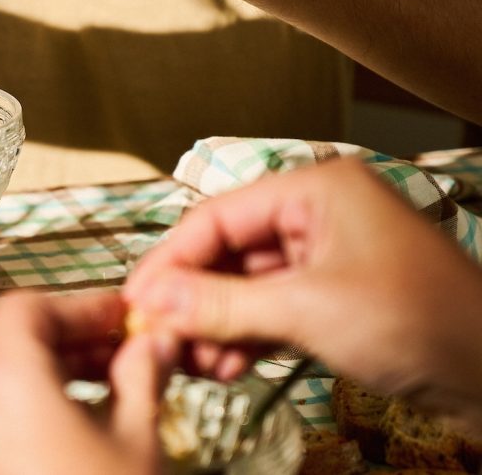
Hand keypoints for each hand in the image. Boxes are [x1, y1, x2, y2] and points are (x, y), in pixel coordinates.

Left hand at [0, 291, 175, 474]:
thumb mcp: (137, 443)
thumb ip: (141, 376)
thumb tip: (151, 344)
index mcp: (2, 383)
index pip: (28, 308)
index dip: (79, 305)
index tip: (118, 315)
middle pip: (11, 346)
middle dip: (71, 343)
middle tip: (122, 351)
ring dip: (49, 380)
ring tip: (107, 396)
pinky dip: (25, 418)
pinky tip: (72, 437)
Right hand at [123, 158, 481, 427]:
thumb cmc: (420, 323)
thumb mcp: (307, 310)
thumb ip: (222, 303)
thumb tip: (152, 299)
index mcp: (315, 189)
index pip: (217, 216)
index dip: (170, 260)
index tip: (134, 300)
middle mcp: (317, 212)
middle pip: (228, 252)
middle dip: (194, 300)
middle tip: (159, 339)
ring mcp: (327, 255)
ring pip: (246, 285)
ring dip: (216, 325)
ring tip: (193, 363)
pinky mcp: (335, 295)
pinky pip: (272, 308)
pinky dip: (246, 335)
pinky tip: (226, 365)